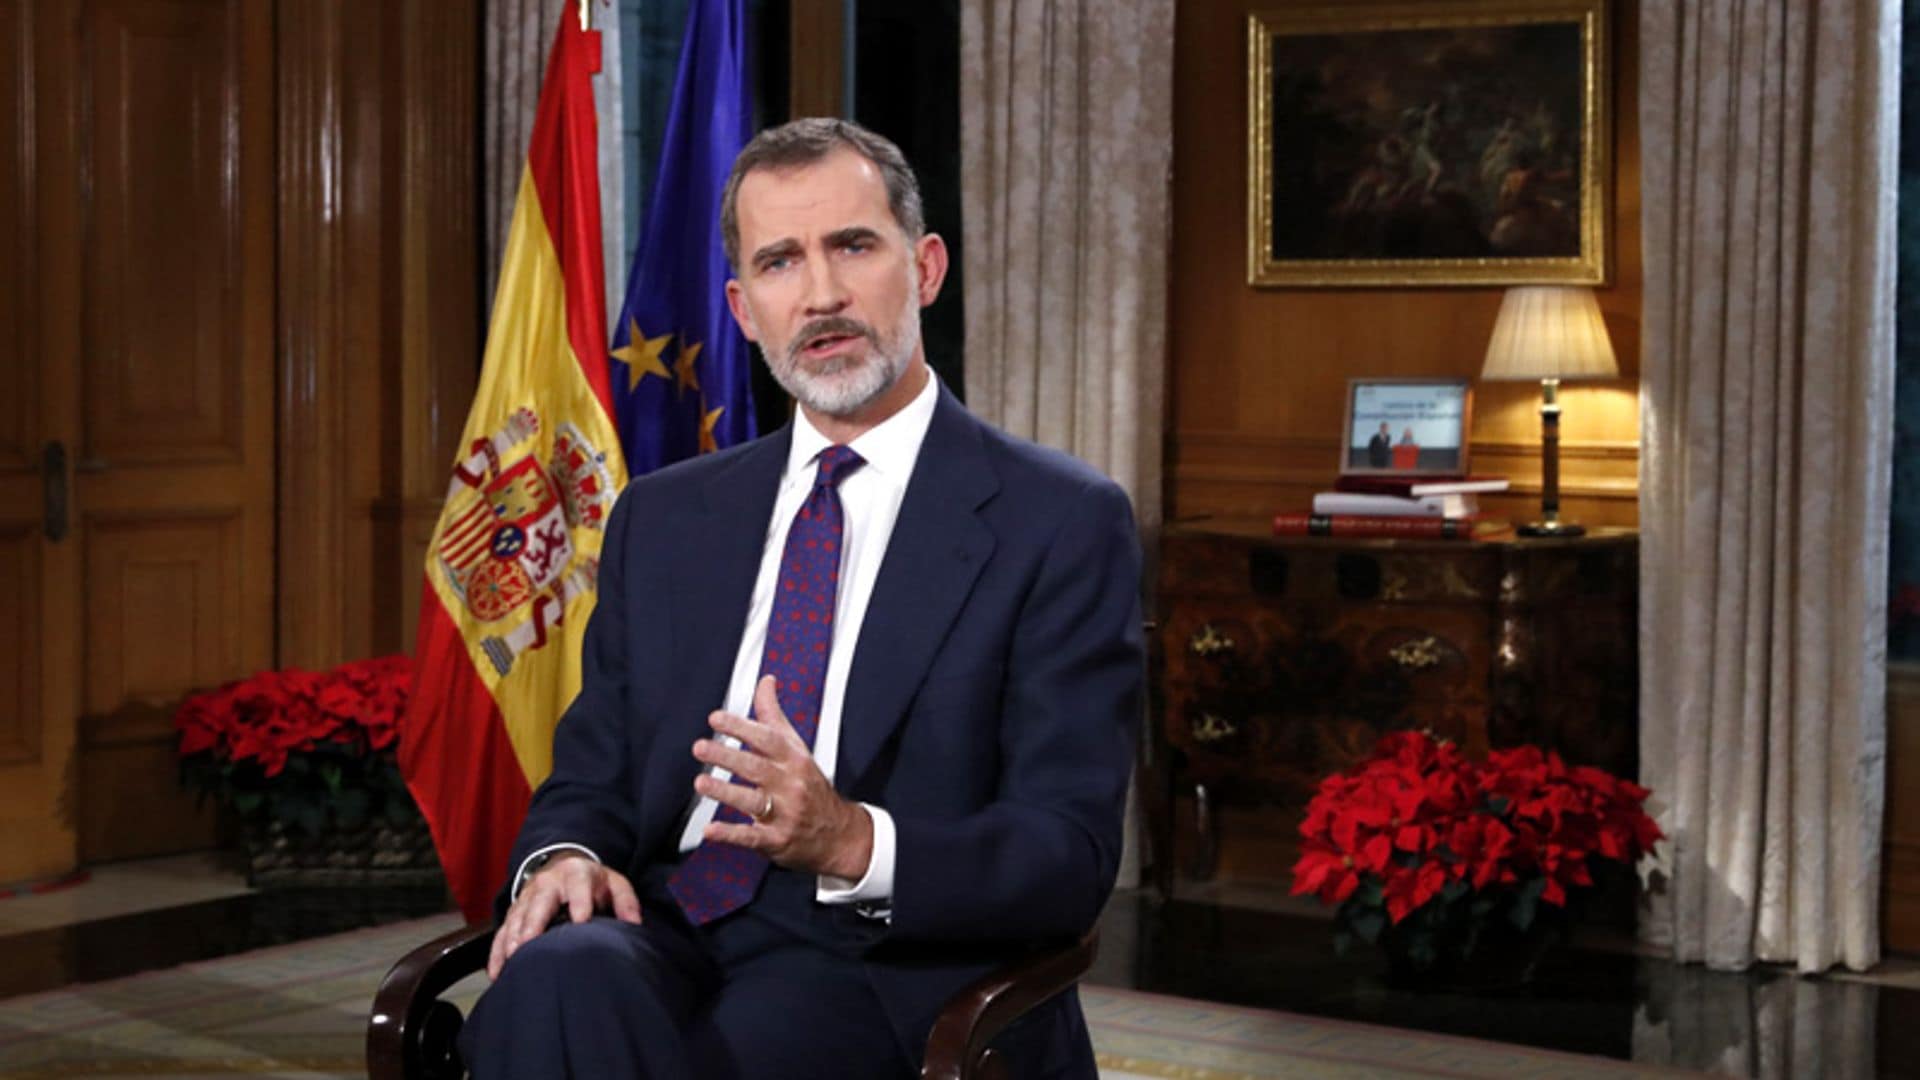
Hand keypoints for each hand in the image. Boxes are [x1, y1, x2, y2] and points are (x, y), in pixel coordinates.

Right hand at [487, 851, 641, 978]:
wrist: (563, 866)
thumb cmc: (592, 882)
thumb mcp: (614, 883)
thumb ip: (626, 902)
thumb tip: (634, 924)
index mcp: (576, 873)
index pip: (578, 885)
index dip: (579, 901)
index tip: (581, 920)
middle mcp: (548, 883)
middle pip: (539, 902)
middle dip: (534, 922)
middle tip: (529, 943)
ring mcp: (527, 897)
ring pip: (517, 917)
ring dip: (513, 938)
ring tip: (512, 959)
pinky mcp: (514, 912)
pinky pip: (502, 931)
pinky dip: (497, 952)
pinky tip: (497, 973)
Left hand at [692, 675, 873, 879]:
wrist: (839, 834)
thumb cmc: (811, 786)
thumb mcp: (797, 748)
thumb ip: (774, 715)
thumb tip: (765, 681)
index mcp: (793, 759)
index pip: (767, 738)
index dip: (741, 727)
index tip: (716, 718)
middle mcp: (790, 784)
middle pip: (757, 767)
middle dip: (727, 756)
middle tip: (700, 747)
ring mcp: (785, 813)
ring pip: (753, 801)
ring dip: (725, 792)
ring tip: (701, 783)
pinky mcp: (777, 840)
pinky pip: (752, 837)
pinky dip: (731, 834)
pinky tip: (710, 830)